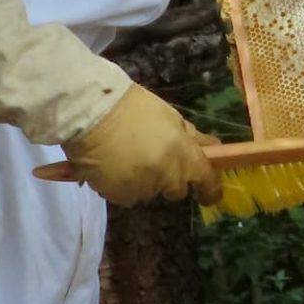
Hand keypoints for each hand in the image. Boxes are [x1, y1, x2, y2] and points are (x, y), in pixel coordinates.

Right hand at [61, 84, 222, 206]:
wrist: (91, 113)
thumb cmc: (132, 108)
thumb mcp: (170, 117)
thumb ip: (190, 137)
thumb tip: (211, 148)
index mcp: (184, 156)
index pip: (206, 181)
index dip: (210, 190)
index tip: (207, 195)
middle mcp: (167, 177)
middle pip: (176, 190)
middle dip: (169, 179)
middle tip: (151, 157)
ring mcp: (142, 189)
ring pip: (148, 191)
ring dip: (142, 180)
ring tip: (124, 156)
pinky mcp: (119, 196)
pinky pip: (126, 195)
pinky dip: (121, 184)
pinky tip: (110, 164)